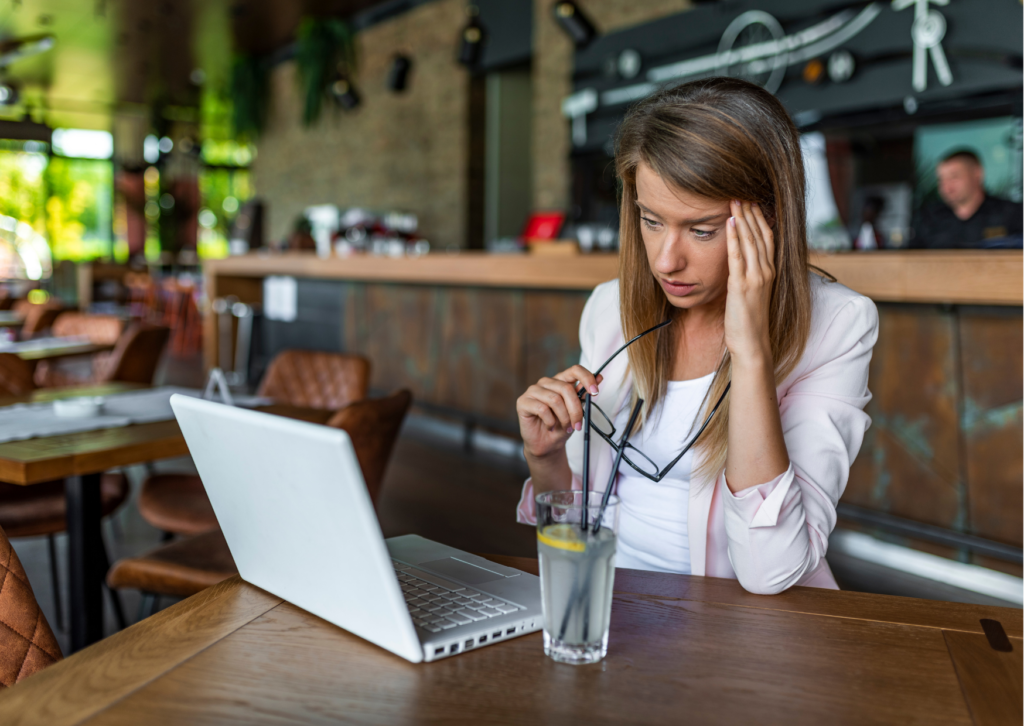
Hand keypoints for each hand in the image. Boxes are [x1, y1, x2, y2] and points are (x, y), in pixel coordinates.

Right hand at [517, 365, 602, 459]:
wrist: (547, 445)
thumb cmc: (561, 427)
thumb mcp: (577, 411)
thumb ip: (584, 394)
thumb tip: (599, 377)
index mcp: (560, 381)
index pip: (575, 370)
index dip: (587, 378)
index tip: (595, 392)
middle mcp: (546, 382)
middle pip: (566, 388)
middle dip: (575, 410)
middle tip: (578, 424)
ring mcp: (533, 390)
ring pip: (554, 399)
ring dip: (564, 417)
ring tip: (565, 427)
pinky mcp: (523, 401)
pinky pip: (542, 409)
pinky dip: (550, 421)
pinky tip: (550, 426)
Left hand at [724, 200, 774, 365]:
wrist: (753, 344)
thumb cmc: (749, 321)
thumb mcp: (752, 293)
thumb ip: (749, 275)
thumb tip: (741, 262)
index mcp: (770, 272)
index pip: (767, 237)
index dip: (760, 218)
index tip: (751, 201)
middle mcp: (766, 272)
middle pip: (760, 234)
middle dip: (751, 212)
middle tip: (741, 192)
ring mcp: (756, 278)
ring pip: (751, 241)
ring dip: (742, 219)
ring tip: (735, 200)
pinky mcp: (742, 287)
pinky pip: (738, 257)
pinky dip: (733, 238)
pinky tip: (729, 222)